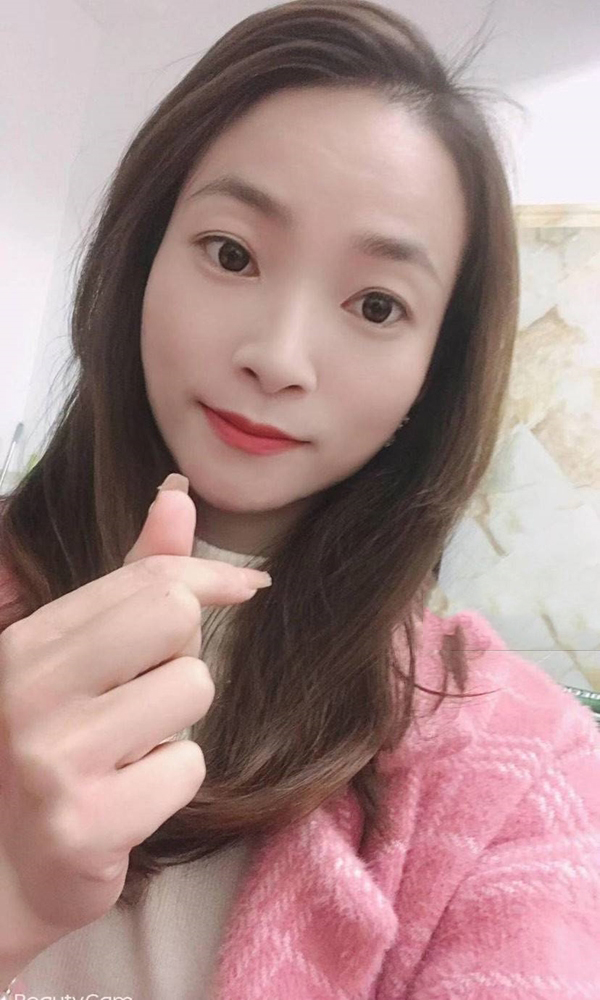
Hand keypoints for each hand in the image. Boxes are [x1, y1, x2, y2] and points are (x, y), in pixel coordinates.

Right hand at [0, 473, 269, 956]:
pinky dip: (172, 782)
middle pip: (174, 617)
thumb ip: (134, 576)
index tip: (245, 587)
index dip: (211, 577)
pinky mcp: (84, 823)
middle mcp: (29, 690)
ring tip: (128, 747)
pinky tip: (126, 797)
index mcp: (30, 640)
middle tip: (147, 691)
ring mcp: (52, 759)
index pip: (148, 578)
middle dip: (183, 652)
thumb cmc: (59, 743)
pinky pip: (188, 767)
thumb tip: (176, 494)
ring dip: (177, 722)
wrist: (9, 863)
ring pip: (191, 690)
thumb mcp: (85, 653)